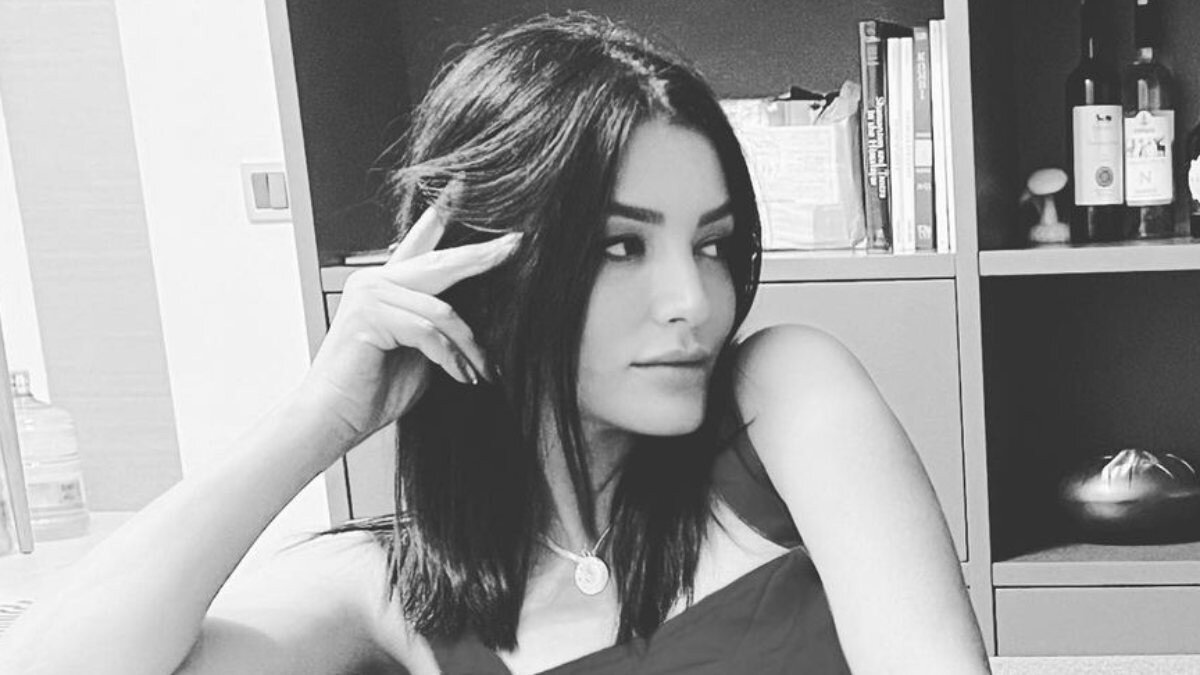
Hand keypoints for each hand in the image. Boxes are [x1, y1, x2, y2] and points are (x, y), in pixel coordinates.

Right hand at [299, 205, 520, 446]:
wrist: (334, 417)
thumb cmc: (374, 389)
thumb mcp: (423, 352)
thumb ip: (443, 327)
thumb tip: (481, 318)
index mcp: (389, 285)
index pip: (419, 240)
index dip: (441, 211)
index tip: (462, 184)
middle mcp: (376, 280)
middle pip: (441, 262)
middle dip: (483, 255)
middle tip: (515, 244)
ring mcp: (370, 294)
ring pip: (443, 309)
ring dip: (469, 346)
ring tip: (480, 371)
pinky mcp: (369, 315)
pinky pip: (428, 330)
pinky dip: (450, 357)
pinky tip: (461, 376)